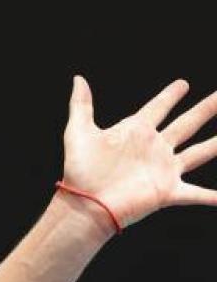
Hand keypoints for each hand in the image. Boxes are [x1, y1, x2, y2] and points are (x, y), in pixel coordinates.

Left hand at [61, 75, 216, 228]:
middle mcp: (154, 148)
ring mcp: (164, 169)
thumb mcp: (78, 132)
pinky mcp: (167, 191)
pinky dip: (212, 197)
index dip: (170, 96)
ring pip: (201, 152)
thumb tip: (78, 78)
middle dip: (206, 109)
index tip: (183, 83)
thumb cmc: (79, 169)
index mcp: (136, 131)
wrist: (84, 203)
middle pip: (187, 124)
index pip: (158, 107)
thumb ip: (81, 104)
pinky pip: (197, 193)